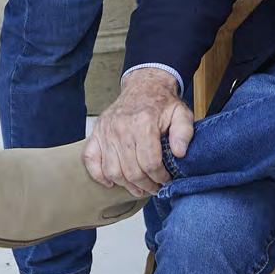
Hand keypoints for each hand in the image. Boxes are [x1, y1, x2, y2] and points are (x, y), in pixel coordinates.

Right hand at [83, 69, 193, 196]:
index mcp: (144, 122)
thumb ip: (184, 132)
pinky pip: (90, 159)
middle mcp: (122, 127)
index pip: (150, 163)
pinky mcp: (97, 132)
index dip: (160, 177)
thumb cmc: (162, 103)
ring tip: (139, 188)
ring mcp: (106, 130)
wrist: (144, 86)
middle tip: (155, 188)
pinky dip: (98, 175)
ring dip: (126, 185)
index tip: (166, 180)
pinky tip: (111, 182)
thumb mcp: (181, 113)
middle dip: (146, 185)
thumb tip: (180, 153)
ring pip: (112, 171)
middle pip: (132, 171)